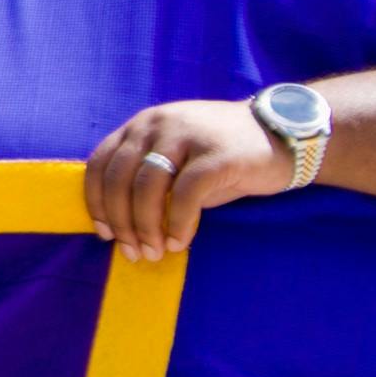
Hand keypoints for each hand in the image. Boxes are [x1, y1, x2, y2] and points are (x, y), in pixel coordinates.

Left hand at [84, 99, 290, 262]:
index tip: (104, 233)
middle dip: (121, 222)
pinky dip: (178, 223)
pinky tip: (180, 242)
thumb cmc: (220, 157)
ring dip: (146, 227)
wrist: (280, 136)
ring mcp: (185, 135)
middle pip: (119, 179)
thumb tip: (119, 226)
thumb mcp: (175, 160)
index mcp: (140, 125)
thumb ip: (146, 180)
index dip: (95, 202)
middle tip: (132, 252)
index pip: (100, 163)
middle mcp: (156, 124)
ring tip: (155, 252)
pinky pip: (185, 194)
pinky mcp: (215, 154)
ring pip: (146, 187)